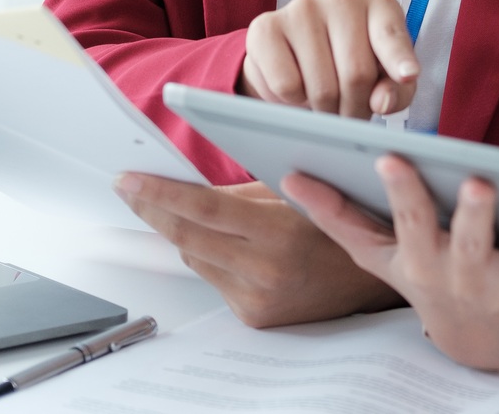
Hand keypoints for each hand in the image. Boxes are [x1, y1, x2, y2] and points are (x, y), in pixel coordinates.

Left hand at [115, 172, 399, 326]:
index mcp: (279, 234)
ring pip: (196, 258)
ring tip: (200, 214)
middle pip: (187, 237)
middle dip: (153, 210)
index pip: (204, 210)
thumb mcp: (296, 193)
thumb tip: (188, 188)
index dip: (160, 194)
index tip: (128, 181)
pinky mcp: (253, 317)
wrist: (370, 282)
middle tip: (130, 188)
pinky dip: (213, 258)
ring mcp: (256, 299)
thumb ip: (242, 193)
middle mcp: (265, 272)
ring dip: (187, 233)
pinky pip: (214, 280)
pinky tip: (233, 248)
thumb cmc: (338, 226)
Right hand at [241, 0, 418, 117]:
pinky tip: (297, 83)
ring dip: (326, 109)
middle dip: (355, 108)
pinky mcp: (266, 26)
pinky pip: (286, 84)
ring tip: (326, 101)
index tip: (408, 75)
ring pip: (321, 85)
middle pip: (356, 74)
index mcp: (379, 3)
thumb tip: (381, 102)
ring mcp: (301, 6)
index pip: (391, 35)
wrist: (295, 54)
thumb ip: (396, 91)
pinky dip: (293, 100)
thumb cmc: (352, 61)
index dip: (399, 60)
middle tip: (350, 112)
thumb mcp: (385, 76)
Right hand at [287, 156, 498, 370]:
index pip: (406, 218)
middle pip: (469, 240)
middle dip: (475, 215)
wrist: (471, 343)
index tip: (394, 155)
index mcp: (420, 256)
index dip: (401, 190)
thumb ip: (336, 213)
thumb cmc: (423, 276)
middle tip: (482, 184)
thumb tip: (289, 172)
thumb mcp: (375, 255)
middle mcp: (463, 273)